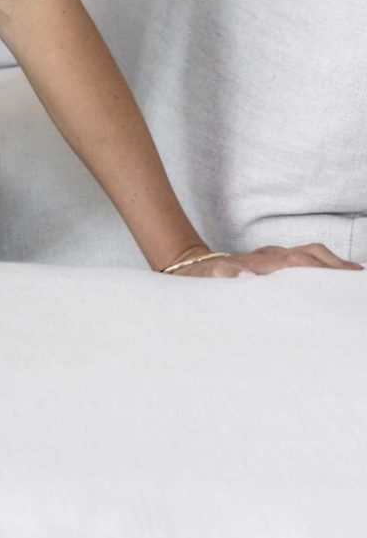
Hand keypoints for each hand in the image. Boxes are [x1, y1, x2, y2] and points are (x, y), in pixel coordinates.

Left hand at [168, 241, 361, 277]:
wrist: (187, 263)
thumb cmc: (200, 277)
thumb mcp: (207, 279)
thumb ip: (225, 276)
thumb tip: (248, 276)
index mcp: (261, 263)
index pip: (300, 264)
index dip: (323, 272)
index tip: (345, 279)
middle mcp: (271, 256)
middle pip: (312, 256)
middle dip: (338, 268)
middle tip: (358, 282)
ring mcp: (272, 256)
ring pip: (311, 254)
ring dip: (333, 265)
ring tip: (354, 279)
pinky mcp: (271, 260)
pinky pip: (304, 259)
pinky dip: (322, 265)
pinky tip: (332, 277)